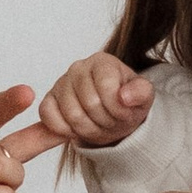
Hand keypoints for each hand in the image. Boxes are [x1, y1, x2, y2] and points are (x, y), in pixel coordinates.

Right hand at [0, 53, 153, 162]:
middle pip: (90, 104)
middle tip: (112, 121)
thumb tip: (125, 96)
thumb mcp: (143, 96)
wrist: (112, 113)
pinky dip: (65, 130)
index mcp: (102, 62)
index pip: (107, 88)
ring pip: (72, 115)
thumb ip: (141, 92)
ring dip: (89, 129)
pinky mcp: (48, 100)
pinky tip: (78, 128)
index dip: (118, 108)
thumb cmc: (126, 102)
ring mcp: (60, 84)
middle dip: (105, 121)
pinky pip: (50, 118)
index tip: (124, 112)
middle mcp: (78, 68)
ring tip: (98, 124)